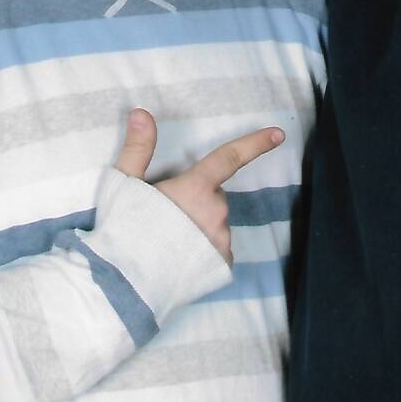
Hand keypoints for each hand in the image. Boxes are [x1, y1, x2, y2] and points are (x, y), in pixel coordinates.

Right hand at [115, 109, 284, 263]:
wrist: (123, 288)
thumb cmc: (122, 232)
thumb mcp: (123, 185)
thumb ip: (138, 148)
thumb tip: (142, 113)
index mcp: (196, 189)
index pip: (230, 158)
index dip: (255, 144)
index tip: (278, 134)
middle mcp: (216, 212)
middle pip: (213, 196)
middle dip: (195, 200)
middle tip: (163, 216)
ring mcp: (221, 241)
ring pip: (215, 223)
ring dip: (198, 226)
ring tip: (166, 241)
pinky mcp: (222, 265)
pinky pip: (216, 249)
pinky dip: (202, 250)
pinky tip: (178, 259)